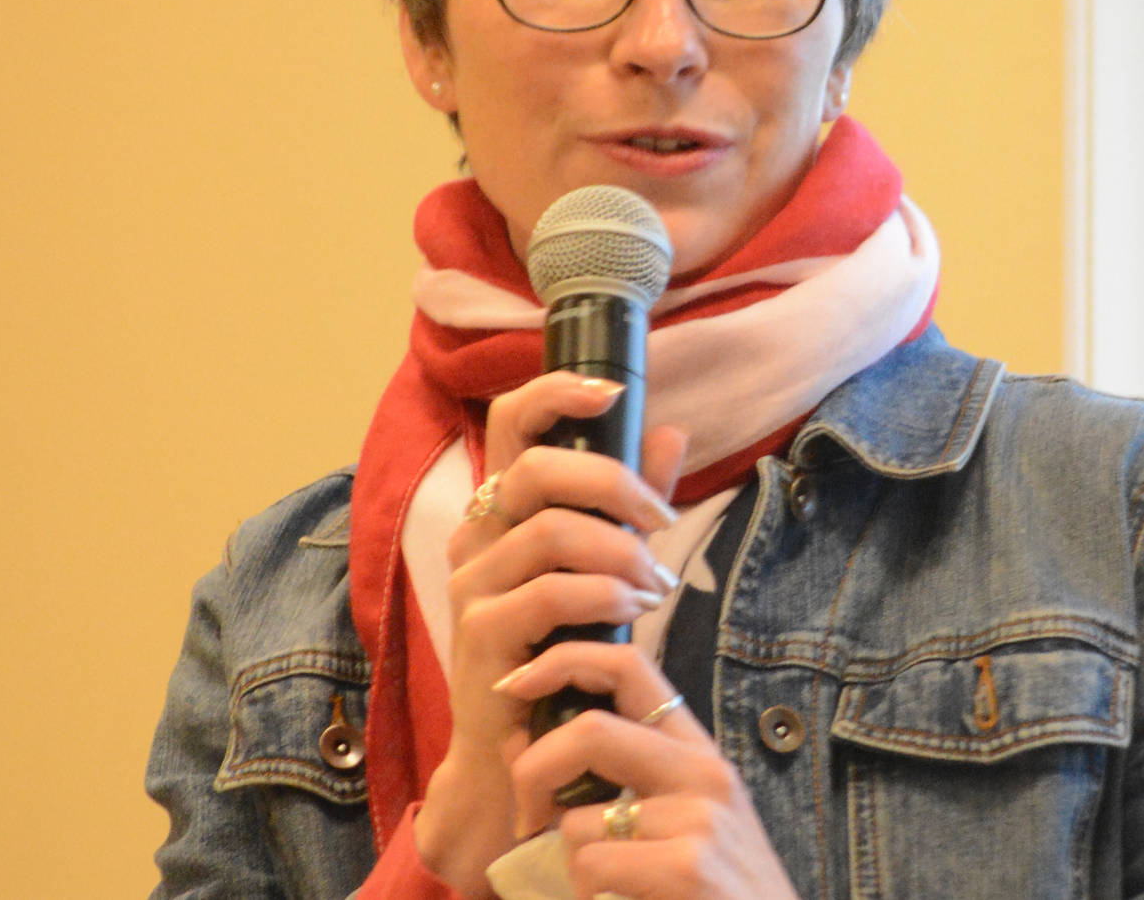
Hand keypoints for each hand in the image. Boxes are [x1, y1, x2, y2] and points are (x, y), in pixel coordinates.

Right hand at [415, 371, 686, 896]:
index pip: (508, 423)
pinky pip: (547, 593)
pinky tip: (634, 608)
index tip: (607, 389)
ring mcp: (471, 585)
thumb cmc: (564, 651)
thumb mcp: (606, 565)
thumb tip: (671, 431)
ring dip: (619, 550)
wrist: (520, 754)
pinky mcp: (480, 635)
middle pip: (533, 468)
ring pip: (549, 530)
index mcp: (503, 509)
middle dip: (612, 481)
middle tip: (660, 517)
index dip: (552, 393)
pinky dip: (603, 593)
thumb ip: (631, 501)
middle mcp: (476, 536)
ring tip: (654, 583)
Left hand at [503, 642, 802, 899]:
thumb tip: (519, 746)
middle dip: (533, 771)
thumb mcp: (677, 823)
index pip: (631, 666)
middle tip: (527, 819)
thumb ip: (614, 782)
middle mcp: (705, 774)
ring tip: (606, 886)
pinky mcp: (688, 867)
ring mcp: (700, 819)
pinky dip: (583, 894)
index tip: (516, 684)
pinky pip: (590, 866)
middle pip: (590, 730)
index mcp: (699, 753)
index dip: (564, 660)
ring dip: (569, 863)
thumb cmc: (711, 893)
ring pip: (578, 820)